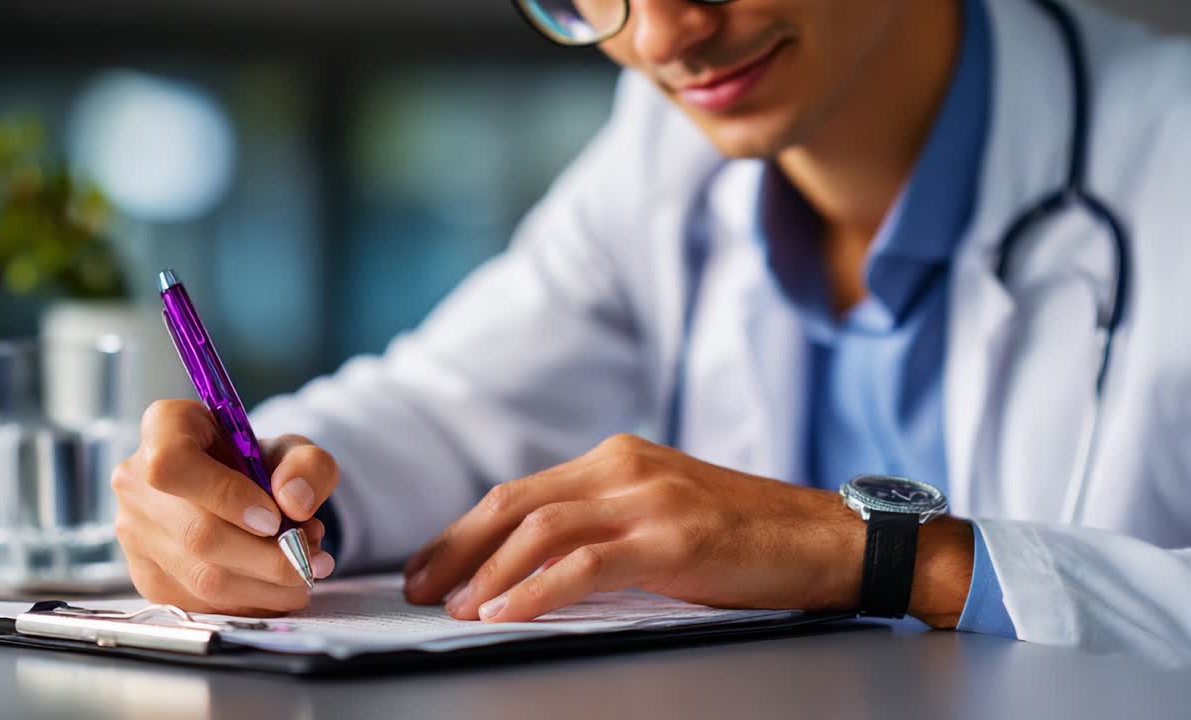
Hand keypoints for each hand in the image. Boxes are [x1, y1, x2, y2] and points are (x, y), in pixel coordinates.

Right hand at [112, 400, 339, 616]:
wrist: (241, 490)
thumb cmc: (261, 464)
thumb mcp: (295, 451)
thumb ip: (307, 465)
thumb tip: (295, 502)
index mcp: (166, 427)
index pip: (174, 464)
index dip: (226, 495)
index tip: (274, 516)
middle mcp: (136, 481)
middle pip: (196, 534)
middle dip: (268, 557)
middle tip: (312, 560)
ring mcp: (134, 534)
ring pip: (201, 578)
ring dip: (266, 586)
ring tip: (304, 572)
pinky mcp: (147, 577)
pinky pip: (200, 604)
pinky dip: (251, 603)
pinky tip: (278, 589)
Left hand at [401, 435, 973, 625]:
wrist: (829, 539)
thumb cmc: (747, 538)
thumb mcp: (664, 515)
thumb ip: (605, 525)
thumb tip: (535, 564)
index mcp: (618, 459)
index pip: (522, 492)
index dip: (465, 529)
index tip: (429, 563)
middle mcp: (625, 467)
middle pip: (516, 502)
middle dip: (456, 546)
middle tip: (417, 587)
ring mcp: (649, 498)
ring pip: (542, 529)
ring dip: (487, 570)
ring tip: (453, 606)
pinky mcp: (672, 537)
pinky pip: (585, 564)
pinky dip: (536, 589)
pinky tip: (505, 612)